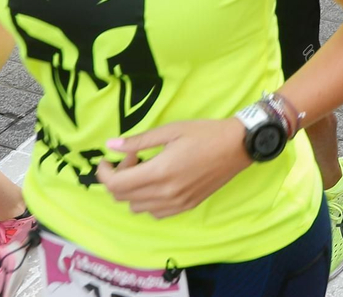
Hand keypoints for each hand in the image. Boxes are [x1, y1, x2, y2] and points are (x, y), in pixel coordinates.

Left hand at [95, 119, 252, 218]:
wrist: (238, 146)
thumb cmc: (205, 133)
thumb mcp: (171, 130)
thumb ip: (139, 140)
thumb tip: (111, 145)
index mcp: (160, 171)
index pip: (116, 184)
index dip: (104, 173)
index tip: (108, 159)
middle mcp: (165, 193)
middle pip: (122, 198)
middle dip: (117, 178)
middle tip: (132, 158)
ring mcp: (176, 203)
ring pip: (136, 208)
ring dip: (131, 191)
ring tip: (145, 170)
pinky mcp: (186, 207)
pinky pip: (154, 213)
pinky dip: (147, 201)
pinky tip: (158, 183)